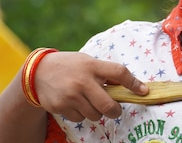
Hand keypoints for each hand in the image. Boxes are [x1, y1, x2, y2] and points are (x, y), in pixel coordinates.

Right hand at [33, 51, 147, 121]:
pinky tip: (74, 103)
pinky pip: (80, 118)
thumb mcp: (88, 62)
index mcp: (92, 66)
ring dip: (96, 112)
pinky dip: (81, 114)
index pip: (119, 73)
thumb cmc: (70, 66)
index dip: (134, 83)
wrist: (38, 72)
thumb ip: (105, 72)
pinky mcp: (61, 107)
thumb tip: (129, 86)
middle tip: (114, 110)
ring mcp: (71, 95)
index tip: (143, 91)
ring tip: (88, 101)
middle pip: (109, 105)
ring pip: (95, 115)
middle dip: (115, 111)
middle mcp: (82, 81)